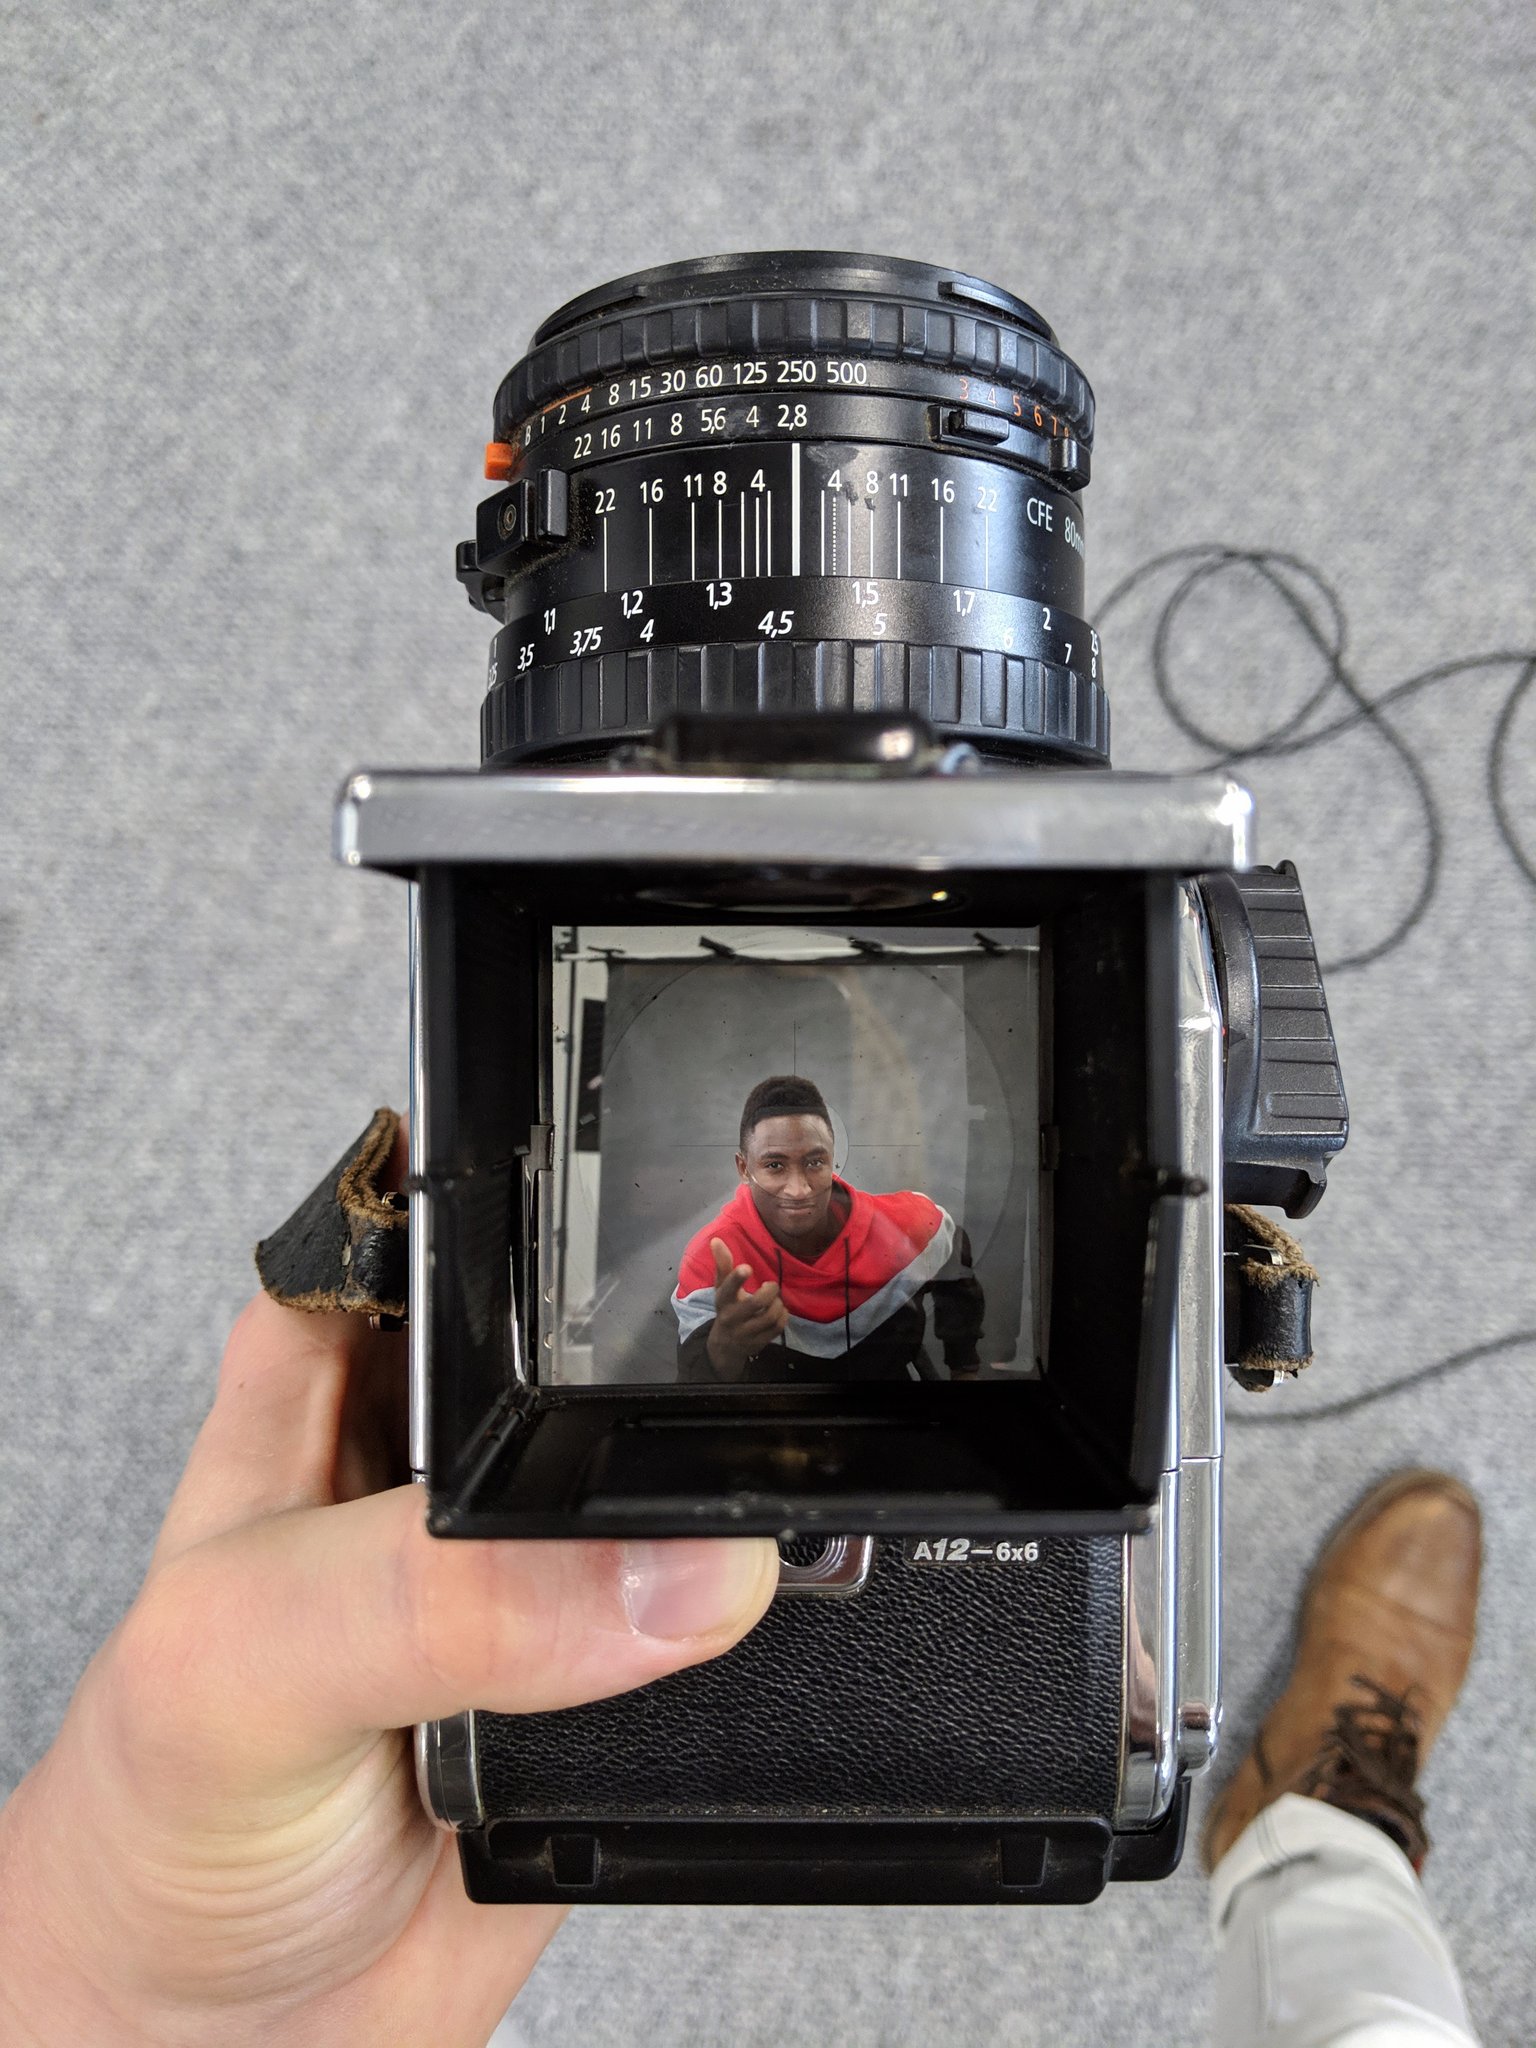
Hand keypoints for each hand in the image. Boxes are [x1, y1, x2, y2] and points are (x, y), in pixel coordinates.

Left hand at [0, 1294, 777, 2046]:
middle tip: (733, 1430)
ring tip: (742, 1558)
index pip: (478, 1234)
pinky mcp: (623, 1673)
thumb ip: (427, 1599)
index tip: (676, 1268)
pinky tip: (751, 1652)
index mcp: (342, 1359)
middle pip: (612, 1346)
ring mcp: (544, 1561)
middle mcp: (452, 1445)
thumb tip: (663, 1564)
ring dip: (736, 1519)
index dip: (573, 1234)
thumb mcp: (243, 1666)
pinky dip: (761, 1643)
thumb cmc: (156, 1820)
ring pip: (687, 1485)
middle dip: (686, 1382)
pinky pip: (730, 1628)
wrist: (216, 2041)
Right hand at [704, 1236, 788, 1376]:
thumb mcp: (721, 1289)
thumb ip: (722, 1265)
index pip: (727, 1289)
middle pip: (756, 1303)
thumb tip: (716, 1240)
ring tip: (775, 1300)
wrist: (725, 1346)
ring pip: (770, 1316)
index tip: (748, 1267)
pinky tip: (779, 1311)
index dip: (737, 1278)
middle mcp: (732, 1318)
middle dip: (770, 1291)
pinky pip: (777, 1327)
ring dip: (778, 1304)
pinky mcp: (759, 1342)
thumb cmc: (727, 1309)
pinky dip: (783, 1316)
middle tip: (770, 1286)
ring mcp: (746, 1333)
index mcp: (722, 1301)